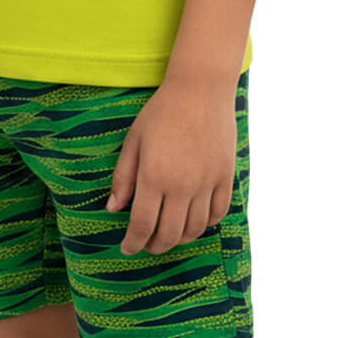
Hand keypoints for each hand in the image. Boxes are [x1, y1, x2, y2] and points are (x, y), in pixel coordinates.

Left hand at [106, 77, 235, 254]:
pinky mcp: (225, 176)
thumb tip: (112, 209)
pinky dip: (205, 224)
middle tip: (147, 245)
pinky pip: (217, 213)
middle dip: (154, 246)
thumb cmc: (161, 112)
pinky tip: (193, 219)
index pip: (142, 225)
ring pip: (194, 229)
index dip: (133, 243)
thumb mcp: (134, 141)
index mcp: (154, 176)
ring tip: (168, 234)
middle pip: (169, 235)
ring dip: (179, 239)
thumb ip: (123, 177)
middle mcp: (181, 185)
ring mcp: (206, 183)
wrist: (200, 89)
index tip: (127, 248)